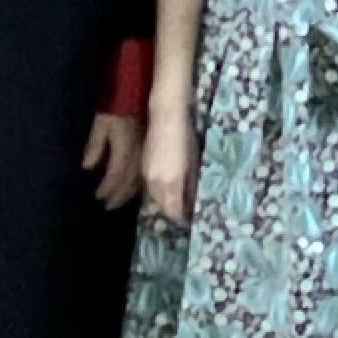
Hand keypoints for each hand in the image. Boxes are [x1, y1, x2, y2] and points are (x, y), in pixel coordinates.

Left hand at [84, 111, 145, 210]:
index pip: (115, 177)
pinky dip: (140, 184)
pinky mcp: (153, 150)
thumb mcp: (101, 123)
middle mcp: (138, 157)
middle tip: (108, 206)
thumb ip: (95, 146)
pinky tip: (136, 188)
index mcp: (124, 152)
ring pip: (140, 181)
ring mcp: (148, 154)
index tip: (98, 198)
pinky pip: (147, 173)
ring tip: (120, 201)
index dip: (107, 189)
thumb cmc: (118, 106)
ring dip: (130, 194)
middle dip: (119, 196)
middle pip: (129, 184)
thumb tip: (88, 167)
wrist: (141, 91)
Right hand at [140, 107, 195, 225]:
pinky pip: (150, 187)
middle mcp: (156, 183)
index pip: (174, 211)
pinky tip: (166, 188)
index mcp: (170, 183)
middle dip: (172, 212)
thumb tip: (193, 200)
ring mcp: (147, 175)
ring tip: (176, 203)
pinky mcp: (143, 167)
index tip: (190, 221)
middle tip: (184, 214)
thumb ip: (191, 185)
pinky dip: (159, 193)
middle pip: (163, 207)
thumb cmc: (185, 137)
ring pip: (155, 197)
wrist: (166, 117)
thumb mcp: (194, 163)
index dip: (181, 218)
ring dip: (164, 203)